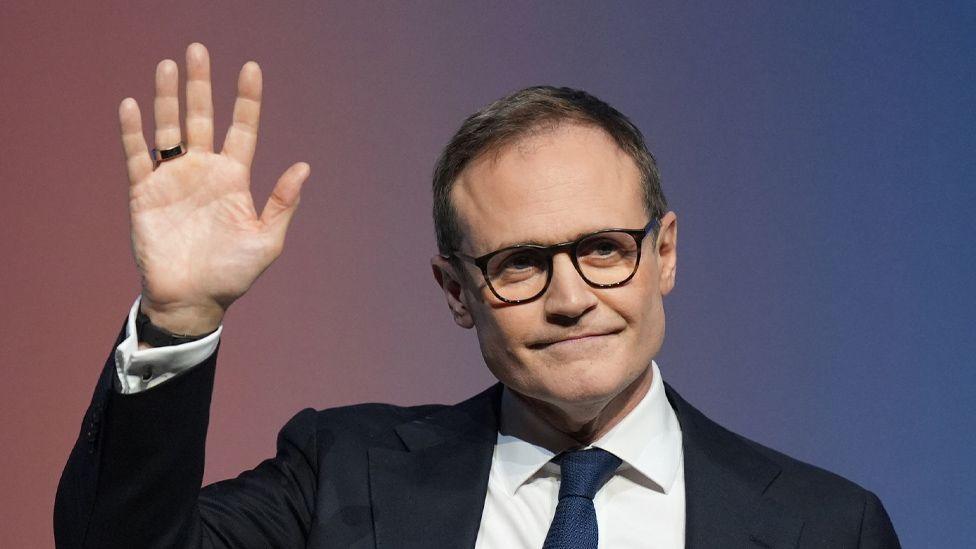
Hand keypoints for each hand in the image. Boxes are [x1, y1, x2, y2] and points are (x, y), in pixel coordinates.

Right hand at [119, 43, 308, 334]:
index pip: (242, 129)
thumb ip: (281, 203)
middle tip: (197, 49)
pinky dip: (133, 132)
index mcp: (234, 179)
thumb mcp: (267, 240)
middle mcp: (204, 171)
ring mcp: (173, 179)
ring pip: (169, 128)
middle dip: (200, 84)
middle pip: (202, 118)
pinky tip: (133, 106)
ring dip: (167, 97)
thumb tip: (304, 167)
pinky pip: (138, 156)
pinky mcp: (145, 193)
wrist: (193, 300)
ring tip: (167, 65)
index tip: (251, 68)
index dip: (246, 100)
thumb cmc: (233, 274)